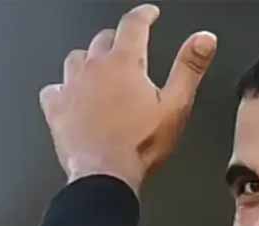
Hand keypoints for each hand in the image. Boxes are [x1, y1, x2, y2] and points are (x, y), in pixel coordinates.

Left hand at [39, 4, 216, 192]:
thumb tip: (204, 39)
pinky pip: (54, 88)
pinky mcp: (56, 108)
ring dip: (89, 60)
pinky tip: (72, 96)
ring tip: (101, 70)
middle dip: (118, 39)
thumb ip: (189, 68)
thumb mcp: (176, 105)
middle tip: (129, 46)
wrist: (105, 175)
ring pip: (76, 58)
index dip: (144, 15)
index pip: (133, 24)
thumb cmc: (140, 145)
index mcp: (124, 63)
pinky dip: (65, 88)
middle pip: (103, 39)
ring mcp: (71, 86)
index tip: (149, 13)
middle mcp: (93, 68)